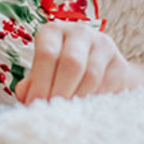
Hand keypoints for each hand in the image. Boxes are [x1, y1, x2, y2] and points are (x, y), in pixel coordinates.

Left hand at [15, 24, 143, 103]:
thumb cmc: (59, 71)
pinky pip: (107, 84)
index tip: (35, 104)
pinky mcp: (119, 62)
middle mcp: (78, 32)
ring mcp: (102, 44)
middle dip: (59, 91)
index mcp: (53, 31)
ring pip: (91, 74)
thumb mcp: (42, 72)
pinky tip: (83, 107)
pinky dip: (94, 99)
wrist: (97, 70)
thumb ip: (31, 83)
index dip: (40, 82)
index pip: (47, 53)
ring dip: (77, 97)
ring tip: (66, 112)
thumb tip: (25, 96)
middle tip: (52, 111)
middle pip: (71, 63)